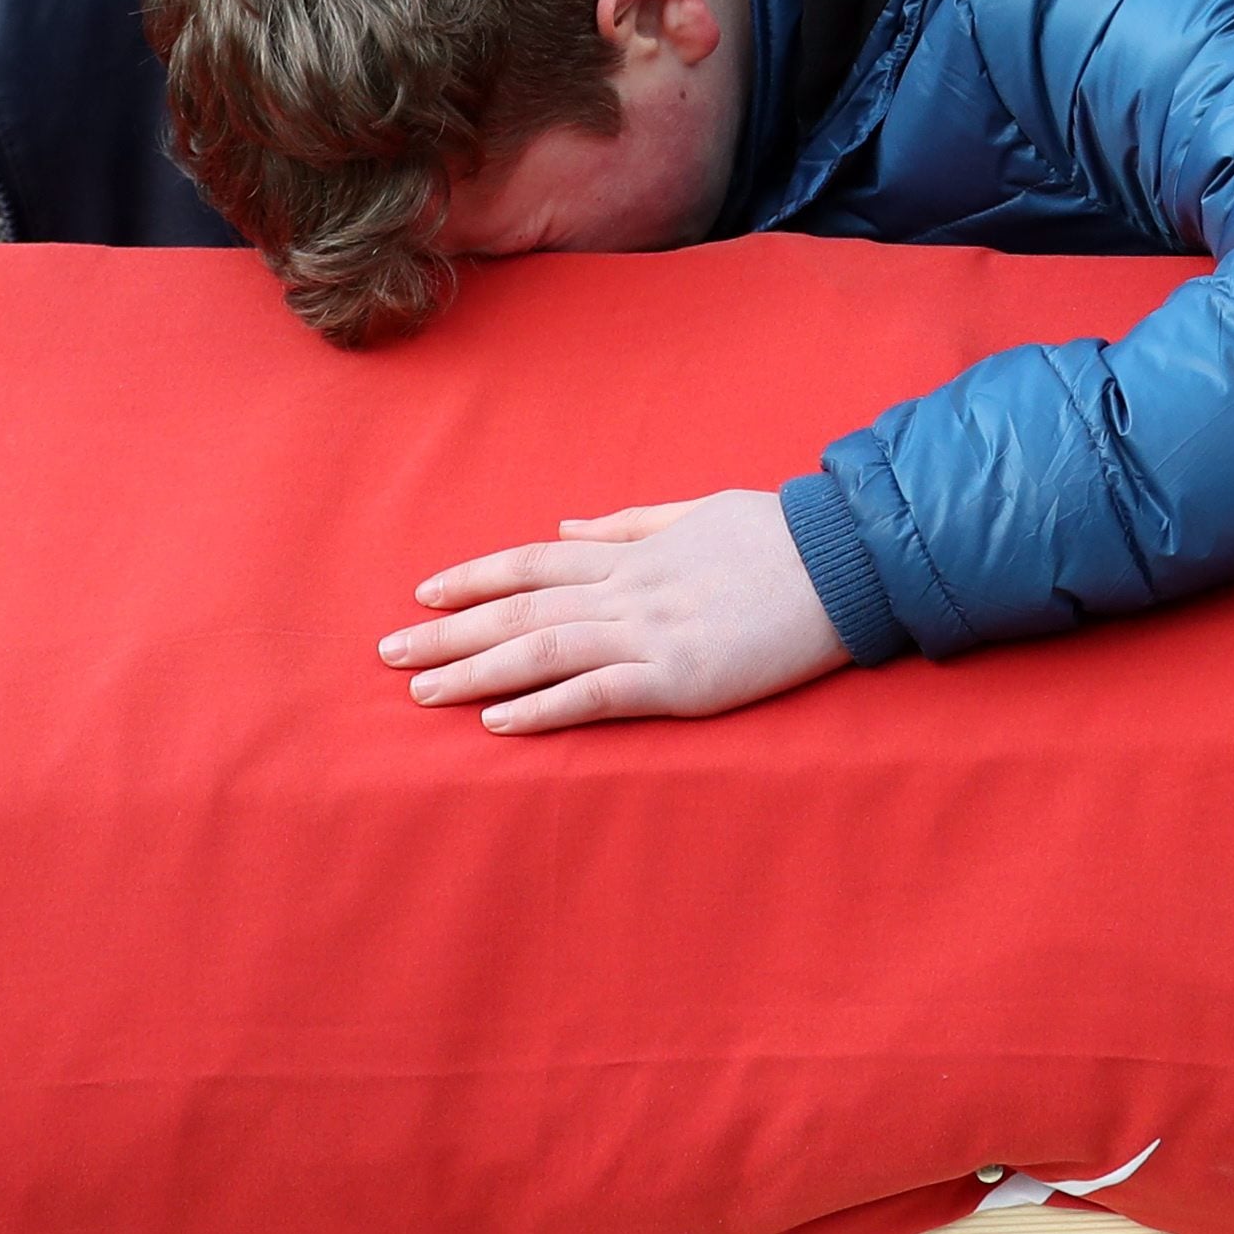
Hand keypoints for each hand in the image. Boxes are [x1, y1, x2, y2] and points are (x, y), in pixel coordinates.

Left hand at [380, 489, 851, 732]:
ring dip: (475, 671)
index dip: (475, 576)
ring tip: (422, 690)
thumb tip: (567, 524)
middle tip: (388, 651)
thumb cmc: (778, 535)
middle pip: (519, 607)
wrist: (844, 561)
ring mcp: (650, 632)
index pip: (534, 561)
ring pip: (542, 649)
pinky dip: (541, 707)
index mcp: (633, 552)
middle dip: (449, 630)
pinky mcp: (678, 678)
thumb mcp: (696, 510)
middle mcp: (628, 589)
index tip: (425, 592)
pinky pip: (595, 693)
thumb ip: (629, 522)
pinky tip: (496, 723)